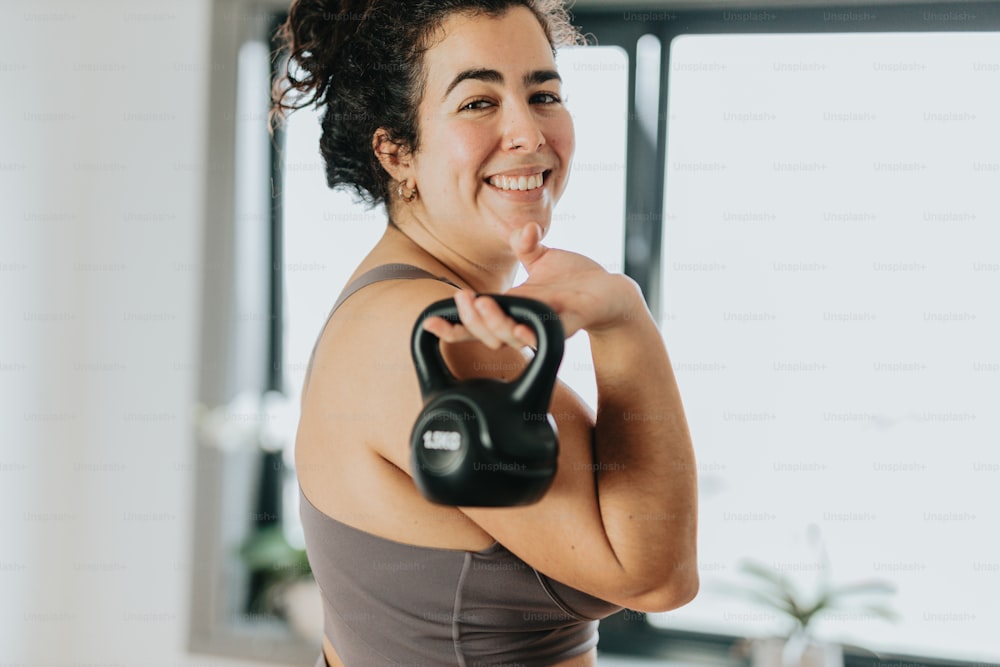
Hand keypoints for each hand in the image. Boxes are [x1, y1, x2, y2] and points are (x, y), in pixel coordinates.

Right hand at [422, 224, 645, 348]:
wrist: (609, 289)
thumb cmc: (575, 278)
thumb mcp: (544, 258)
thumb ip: (527, 247)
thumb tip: (522, 230)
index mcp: (512, 307)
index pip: (475, 323)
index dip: (452, 326)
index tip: (430, 321)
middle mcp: (523, 321)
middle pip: (486, 333)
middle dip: (469, 320)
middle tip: (462, 299)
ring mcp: (543, 327)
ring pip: (511, 336)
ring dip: (493, 324)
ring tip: (480, 305)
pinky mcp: (566, 326)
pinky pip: (545, 334)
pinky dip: (529, 333)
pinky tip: (517, 328)